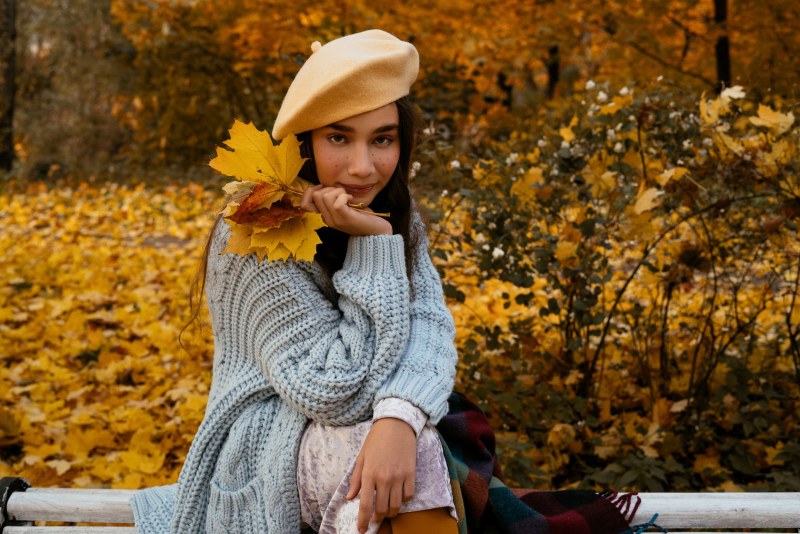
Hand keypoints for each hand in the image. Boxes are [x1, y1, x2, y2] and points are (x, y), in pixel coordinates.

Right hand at [300, 184, 392, 235]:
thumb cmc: (363, 216)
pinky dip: (344, 196)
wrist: (377, 232)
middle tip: (342, 194)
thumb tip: (324, 185)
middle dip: (329, 188)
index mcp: (325, 216)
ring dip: (338, 191)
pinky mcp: (345, 218)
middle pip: (316, 194)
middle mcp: (327, 219)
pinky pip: (337, 202)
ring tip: (347, 197)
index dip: (312, 191)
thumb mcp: (344, 206)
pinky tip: (351, 200)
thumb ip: (333, 198)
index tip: (328, 189)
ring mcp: (335, 220)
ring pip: (325, 196)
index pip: (304, 203)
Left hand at [347, 418, 416, 532]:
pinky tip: (399, 497)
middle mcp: (384, 478)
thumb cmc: (376, 439)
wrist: (396, 424)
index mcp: (369, 474)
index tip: (362, 530)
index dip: (363, 521)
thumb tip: (350, 497)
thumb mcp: (361, 457)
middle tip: (375, 519)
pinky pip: (409, 495)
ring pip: (396, 505)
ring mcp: (399, 476)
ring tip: (387, 511)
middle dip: (378, 518)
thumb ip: (356, 479)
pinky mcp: (411, 473)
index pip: (365, 505)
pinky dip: (404, 500)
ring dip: (391, 512)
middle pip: (382, 509)